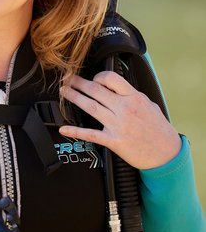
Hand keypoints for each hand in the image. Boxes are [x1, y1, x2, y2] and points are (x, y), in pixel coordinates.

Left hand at [58, 71, 181, 169]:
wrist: (167, 155)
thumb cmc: (159, 129)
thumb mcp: (150, 105)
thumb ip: (133, 95)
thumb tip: (118, 87)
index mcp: (134, 98)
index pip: (112, 79)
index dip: (98, 76)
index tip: (91, 78)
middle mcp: (125, 109)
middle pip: (96, 90)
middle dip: (78, 83)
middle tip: (67, 78)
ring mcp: (118, 125)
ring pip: (90, 106)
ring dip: (74, 97)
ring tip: (64, 91)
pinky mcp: (113, 141)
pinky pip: (91, 134)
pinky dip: (75, 131)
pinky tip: (64, 129)